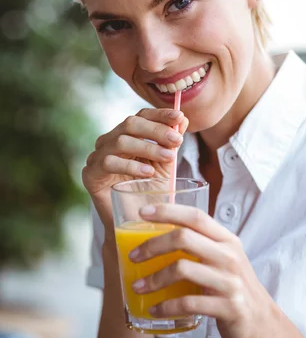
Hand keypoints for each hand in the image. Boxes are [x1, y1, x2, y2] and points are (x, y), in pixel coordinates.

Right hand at [82, 109, 187, 233]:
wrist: (135, 223)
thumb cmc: (150, 191)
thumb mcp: (165, 164)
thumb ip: (171, 142)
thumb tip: (182, 118)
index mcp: (126, 135)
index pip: (141, 115)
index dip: (160, 114)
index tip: (179, 117)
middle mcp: (109, 141)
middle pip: (130, 124)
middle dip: (156, 130)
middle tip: (176, 140)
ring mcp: (97, 156)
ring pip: (120, 141)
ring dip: (147, 147)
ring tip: (167, 157)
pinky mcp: (90, 174)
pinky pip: (108, 162)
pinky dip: (130, 165)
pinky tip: (147, 172)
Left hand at [129, 203, 274, 337]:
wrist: (262, 322)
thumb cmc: (234, 287)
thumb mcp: (224, 259)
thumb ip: (201, 245)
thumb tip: (159, 235)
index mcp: (227, 240)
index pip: (196, 216)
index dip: (168, 211)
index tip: (142, 213)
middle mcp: (229, 256)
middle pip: (184, 238)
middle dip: (153, 245)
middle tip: (133, 256)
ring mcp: (229, 281)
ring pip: (182, 269)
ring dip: (154, 279)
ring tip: (138, 287)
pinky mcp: (227, 307)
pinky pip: (188, 303)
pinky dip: (166, 306)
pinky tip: (155, 309)